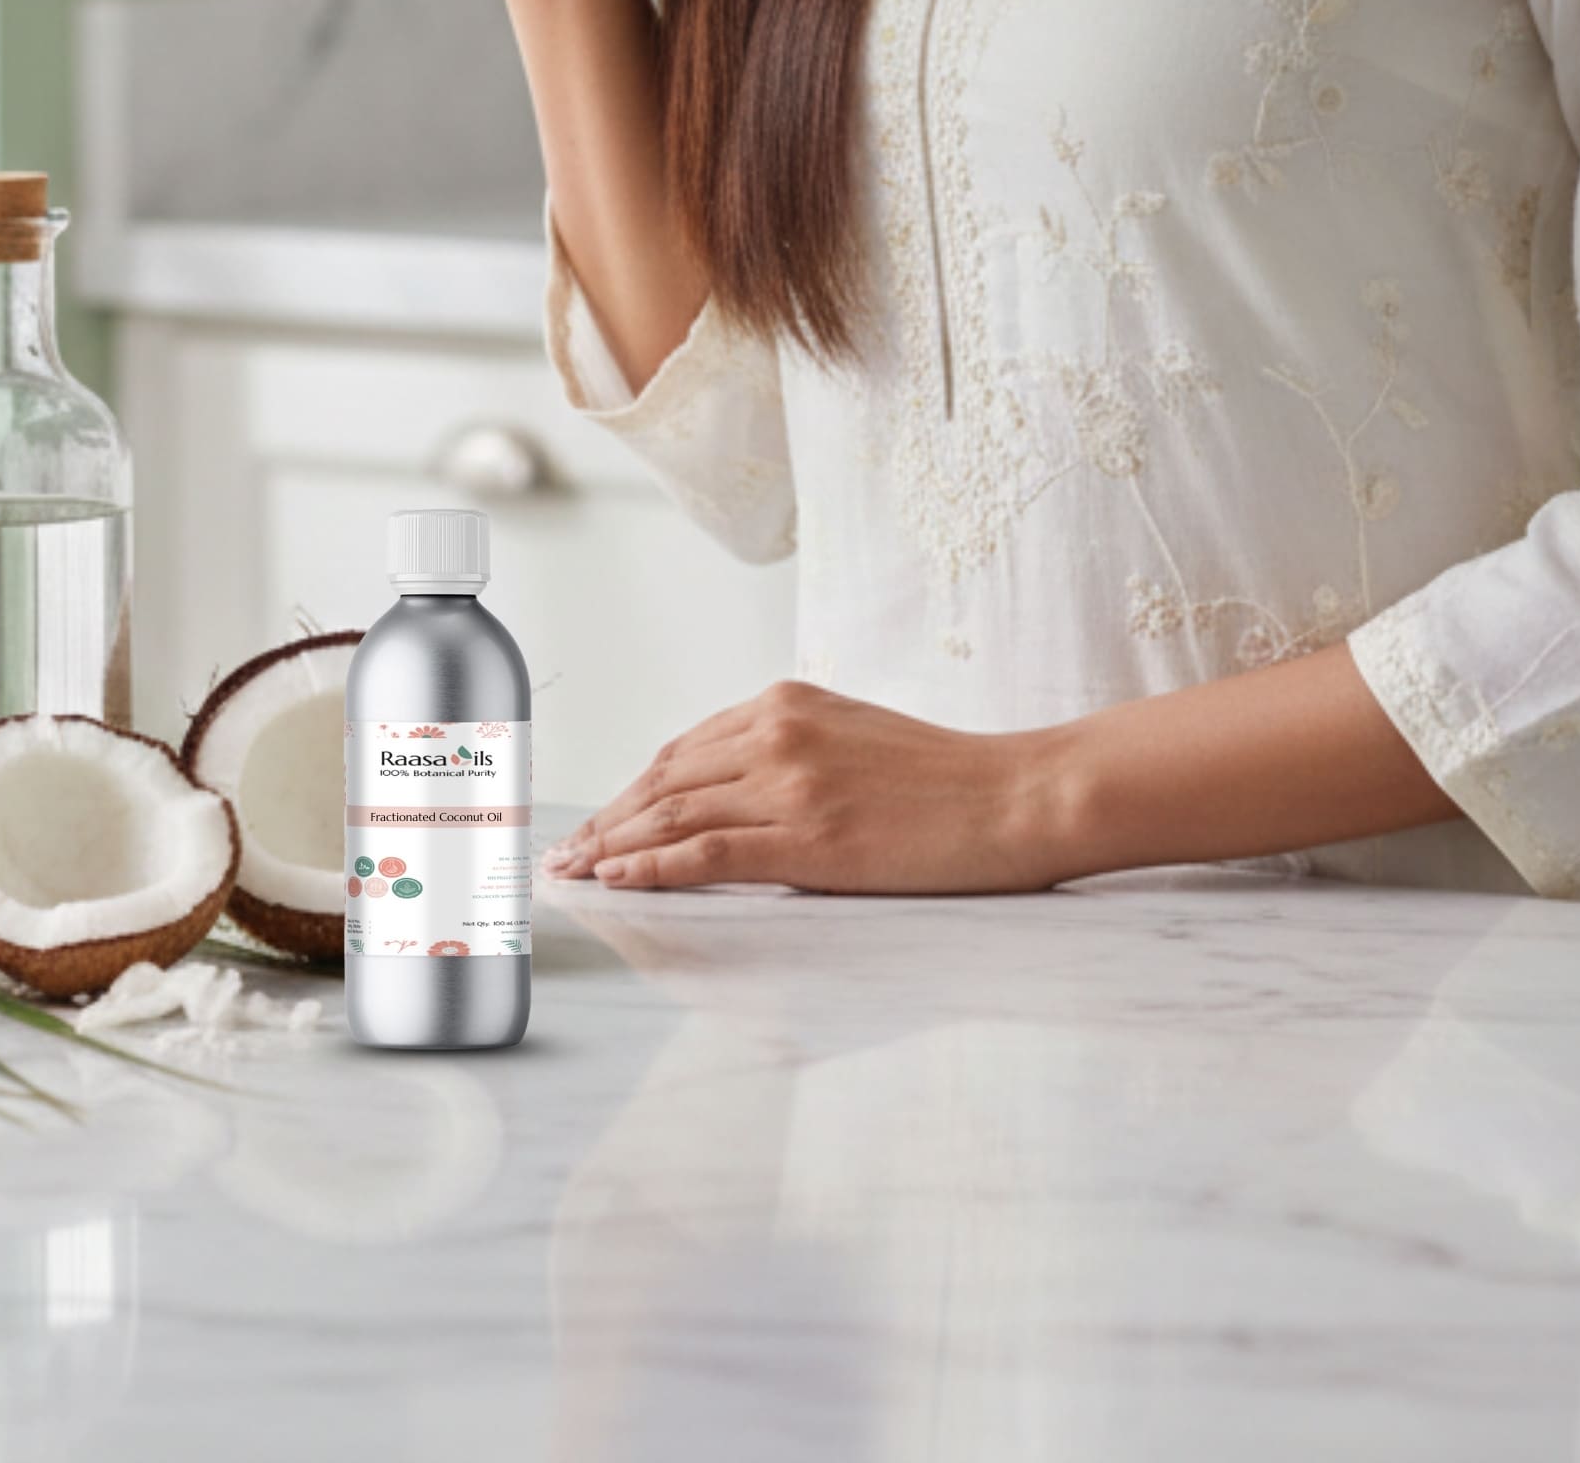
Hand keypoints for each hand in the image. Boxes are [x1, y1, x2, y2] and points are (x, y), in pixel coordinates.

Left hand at [539, 681, 1066, 894]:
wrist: (1011, 797)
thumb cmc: (944, 777)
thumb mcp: (853, 736)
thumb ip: (790, 750)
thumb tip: (733, 791)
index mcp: (785, 702)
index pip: (683, 750)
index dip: (632, 790)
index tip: (602, 819)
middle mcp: (776, 730)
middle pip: (665, 778)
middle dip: (609, 818)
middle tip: (568, 851)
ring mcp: (789, 781)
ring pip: (674, 813)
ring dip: (615, 844)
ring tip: (578, 871)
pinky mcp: (806, 835)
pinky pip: (708, 853)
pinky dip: (653, 866)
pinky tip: (620, 878)